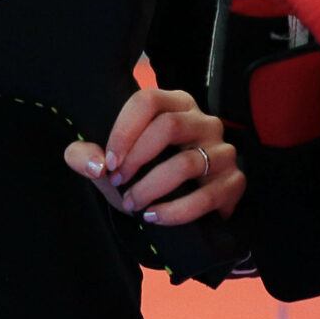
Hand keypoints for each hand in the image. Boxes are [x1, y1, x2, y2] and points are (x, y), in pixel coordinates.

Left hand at [64, 86, 244, 226]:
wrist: (184, 208)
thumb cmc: (144, 174)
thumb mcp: (111, 163)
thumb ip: (85, 155)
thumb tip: (96, 164)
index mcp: (176, 105)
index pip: (148, 100)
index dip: (124, 130)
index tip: (108, 161)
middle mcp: (205, 122)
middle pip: (169, 126)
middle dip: (137, 158)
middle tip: (117, 182)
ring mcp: (224, 151)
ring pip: (187, 163)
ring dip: (151, 187)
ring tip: (132, 205)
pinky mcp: (235, 182)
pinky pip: (205, 197)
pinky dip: (174, 211)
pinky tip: (153, 217)